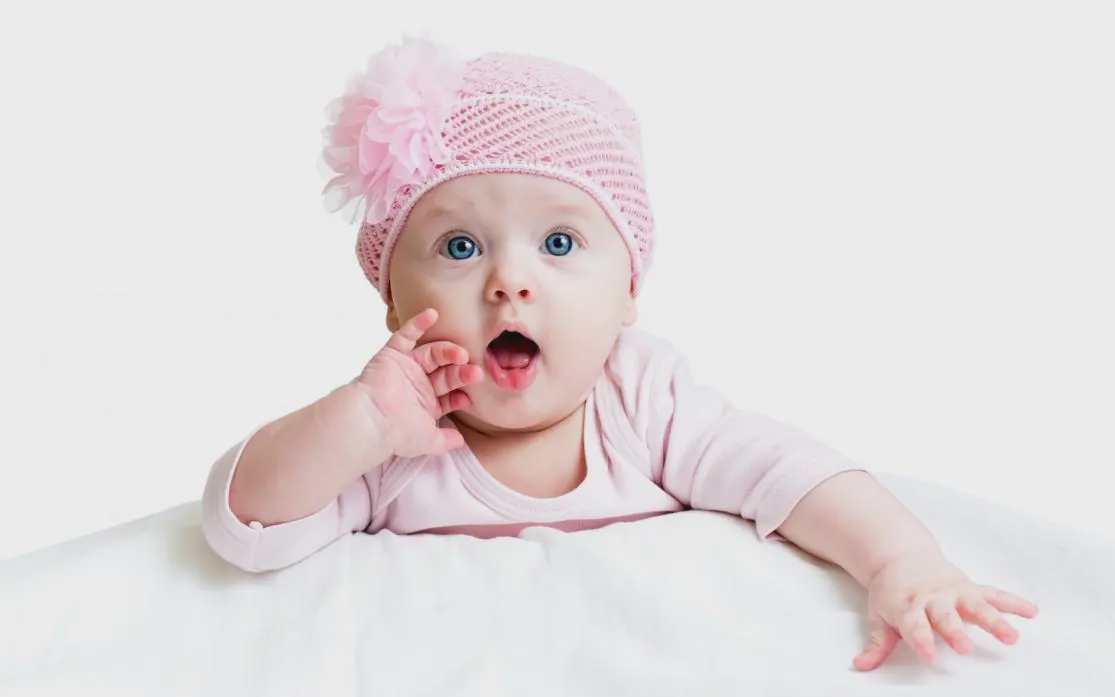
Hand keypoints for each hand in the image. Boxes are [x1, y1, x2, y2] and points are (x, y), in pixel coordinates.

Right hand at [352, 308, 482, 457]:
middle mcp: (418, 383)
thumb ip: (446, 441)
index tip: (470, 397)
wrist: (372, 422)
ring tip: (460, 354)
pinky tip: (433, 314)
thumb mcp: (429, 441)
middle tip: (474, 371)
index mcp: (426, 402)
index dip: (462, 393)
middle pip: (446, 372)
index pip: (450, 393)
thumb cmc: (397, 434)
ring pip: (432, 353)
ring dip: (448, 351)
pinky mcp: (393, 355)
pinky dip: (418, 324)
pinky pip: (405, 336)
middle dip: (461, 372)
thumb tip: (461, 442)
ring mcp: (406, 368)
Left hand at [853, 551, 1038, 670]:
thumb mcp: (879, 616)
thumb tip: (860, 665)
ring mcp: (954, 592)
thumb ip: (876, 644)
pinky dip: (1013, 602)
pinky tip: (1032, 612)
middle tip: (965, 648)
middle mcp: (933, 599)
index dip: (920, 638)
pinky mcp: (970, 587)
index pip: (913, 625)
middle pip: (945, 617)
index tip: (928, 654)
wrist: (900, 557)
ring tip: (1012, 638)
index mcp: (908, 607)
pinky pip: (994, 594)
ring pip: (976, 606)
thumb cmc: (891, 593)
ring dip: (994, 621)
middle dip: (955, 632)